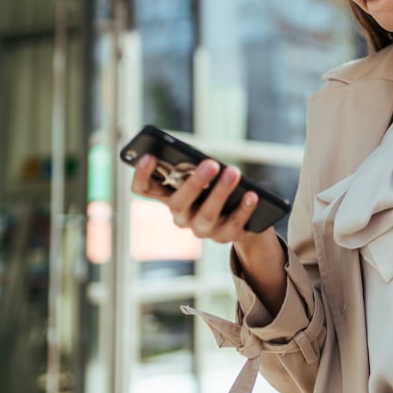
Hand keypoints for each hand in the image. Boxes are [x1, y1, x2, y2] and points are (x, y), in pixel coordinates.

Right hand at [130, 155, 269, 246]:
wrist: (244, 219)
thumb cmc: (217, 189)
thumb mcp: (206, 177)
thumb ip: (197, 168)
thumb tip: (206, 161)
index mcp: (170, 197)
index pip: (144, 189)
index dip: (142, 175)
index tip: (149, 156)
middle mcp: (181, 216)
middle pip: (178, 203)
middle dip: (194, 183)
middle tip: (211, 163)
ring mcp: (202, 229)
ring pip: (206, 215)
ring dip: (221, 192)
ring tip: (234, 172)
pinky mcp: (225, 236)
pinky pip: (233, 224)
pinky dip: (243, 209)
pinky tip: (251, 195)